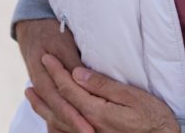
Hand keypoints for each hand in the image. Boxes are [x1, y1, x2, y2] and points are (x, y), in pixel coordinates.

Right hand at [16, 18, 89, 132]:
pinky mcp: (44, 88)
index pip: (60, 101)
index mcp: (42, 74)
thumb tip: (84, 80)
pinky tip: (68, 128)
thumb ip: (73, 64)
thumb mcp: (63, 43)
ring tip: (83, 132)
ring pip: (52, 112)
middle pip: (56, 111)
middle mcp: (39, 84)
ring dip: (66, 125)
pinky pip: (51, 107)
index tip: (88, 127)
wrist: (32, 25)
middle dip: (73, 124)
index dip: (74, 115)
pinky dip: (58, 120)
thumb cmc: (52, 32)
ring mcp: (40, 87)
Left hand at [41, 54, 180, 132]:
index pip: (69, 89)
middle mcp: (88, 127)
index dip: (56, 72)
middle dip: (45, 89)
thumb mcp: (132, 96)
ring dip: (44, 109)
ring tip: (33, 96)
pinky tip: (49, 121)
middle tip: (31, 76)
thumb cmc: (153, 117)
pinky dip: (54, 127)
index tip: (47, 57)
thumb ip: (103, 86)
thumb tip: (77, 73)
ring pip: (58, 123)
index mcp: (96, 112)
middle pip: (59, 106)